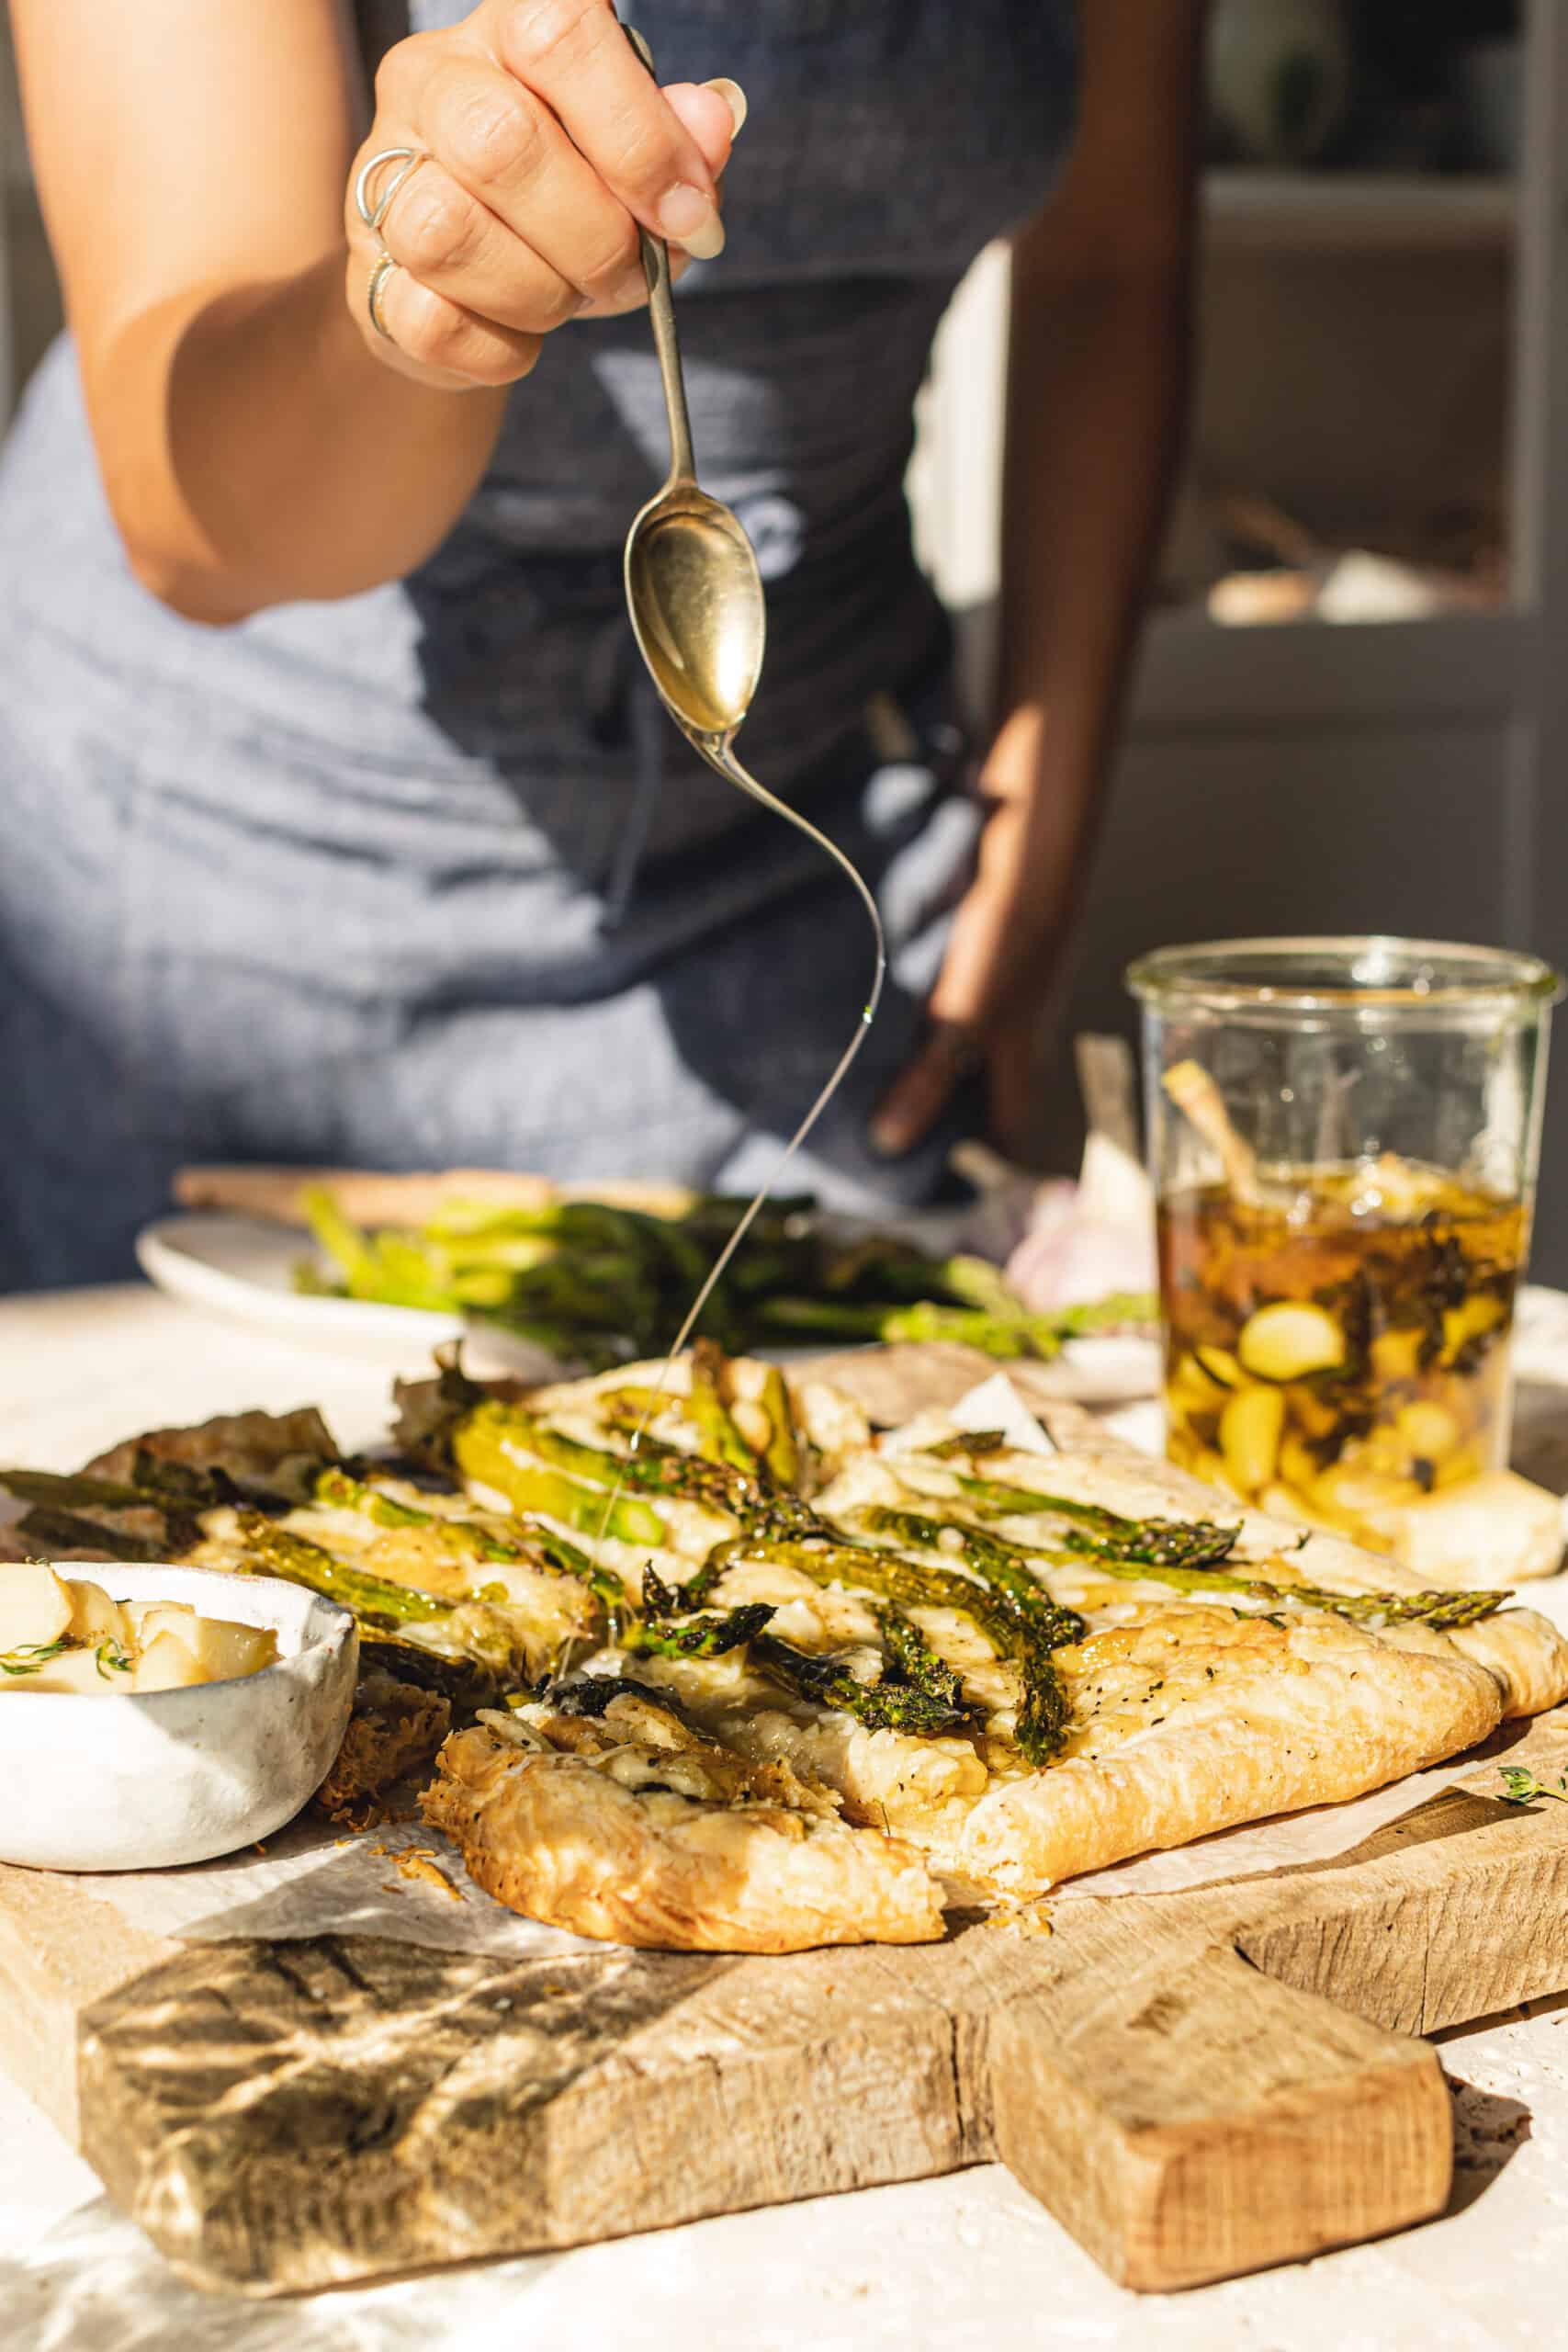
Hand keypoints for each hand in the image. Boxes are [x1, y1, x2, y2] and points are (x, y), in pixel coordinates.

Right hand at [345, 0, 742, 388]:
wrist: (480, 287)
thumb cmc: (572, 204)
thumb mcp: (641, 165)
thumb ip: (682, 142)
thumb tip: (713, 121)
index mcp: (509, 31)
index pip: (561, 36)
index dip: (638, 137)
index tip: (688, 215)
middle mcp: (431, 81)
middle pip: (499, 141)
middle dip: (593, 236)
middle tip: (628, 273)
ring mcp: (384, 175)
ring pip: (447, 232)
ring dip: (539, 292)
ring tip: (566, 296)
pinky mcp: (367, 273)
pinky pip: (430, 321)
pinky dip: (498, 349)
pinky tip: (518, 333)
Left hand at [870, 785, 1060, 1164]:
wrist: (1025, 830)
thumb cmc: (1012, 929)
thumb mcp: (967, 1014)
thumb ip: (929, 1076)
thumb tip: (890, 1143)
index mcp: (1015, 1052)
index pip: (1006, 1127)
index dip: (984, 1165)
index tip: (940, 1198)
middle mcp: (1003, 1024)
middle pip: (973, 1087)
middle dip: (933, 1114)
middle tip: (871, 1147)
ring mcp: (986, 985)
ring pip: (949, 1041)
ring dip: (910, 1062)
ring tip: (848, 1089)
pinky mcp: (964, 947)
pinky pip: (929, 995)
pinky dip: (901, 1012)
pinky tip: (860, 1011)